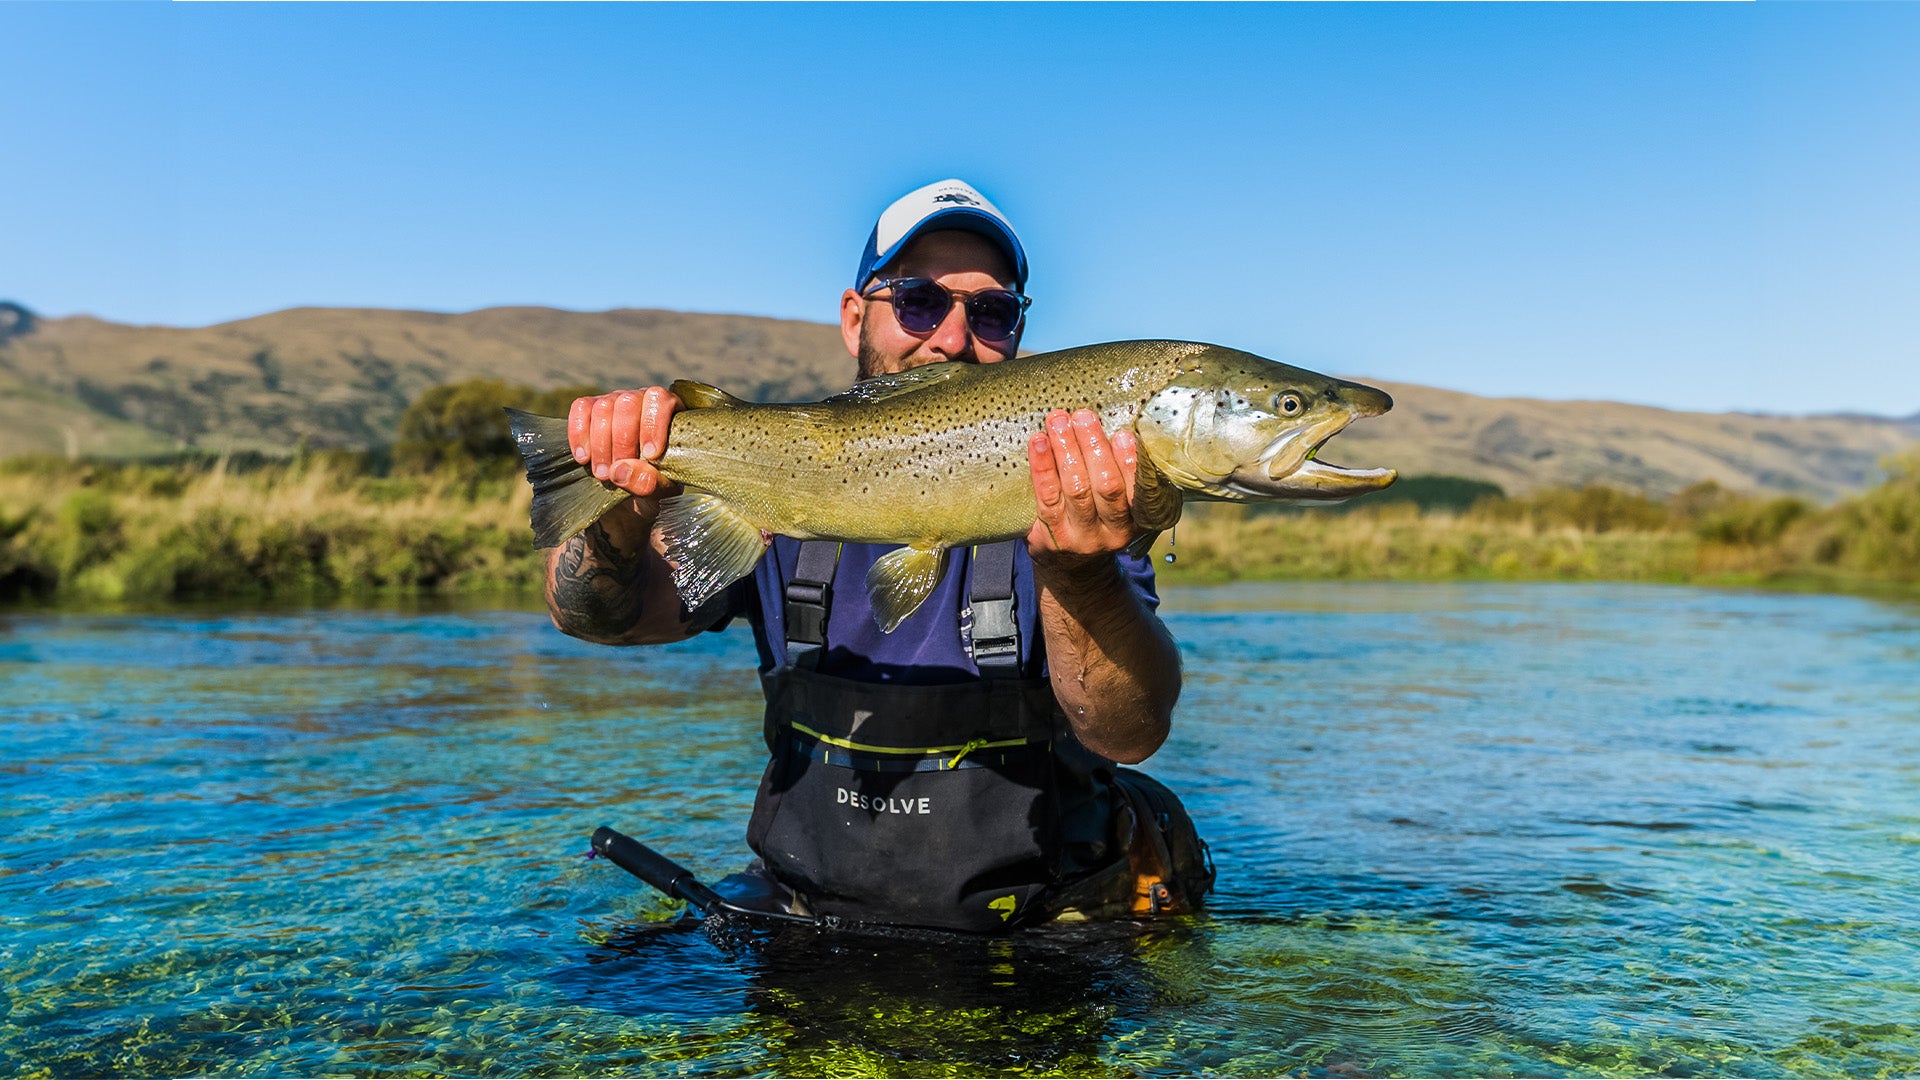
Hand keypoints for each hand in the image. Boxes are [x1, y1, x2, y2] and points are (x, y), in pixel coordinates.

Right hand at [569, 386, 681, 499]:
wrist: (628, 499)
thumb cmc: (652, 488)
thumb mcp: (659, 493)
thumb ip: (649, 482)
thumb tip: (620, 469)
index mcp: (669, 412)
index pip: (660, 400)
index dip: (653, 425)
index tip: (650, 456)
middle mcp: (641, 400)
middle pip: (628, 403)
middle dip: (622, 441)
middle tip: (618, 472)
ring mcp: (614, 401)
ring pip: (603, 407)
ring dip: (600, 444)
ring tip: (602, 474)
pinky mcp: (590, 409)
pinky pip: (581, 408)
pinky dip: (579, 434)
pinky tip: (583, 458)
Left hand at [1026, 409, 1140, 565]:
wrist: (1073, 568)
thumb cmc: (1099, 520)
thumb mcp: (1122, 507)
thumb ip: (1124, 475)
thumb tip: (1115, 421)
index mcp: (1138, 521)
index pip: (1137, 491)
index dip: (1130, 463)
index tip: (1123, 434)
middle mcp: (1113, 532)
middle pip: (1106, 487)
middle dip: (1094, 447)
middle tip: (1084, 416)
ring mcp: (1081, 537)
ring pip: (1076, 489)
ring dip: (1066, 449)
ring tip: (1059, 420)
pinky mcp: (1051, 536)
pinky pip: (1047, 496)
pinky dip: (1043, 466)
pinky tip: (1039, 441)